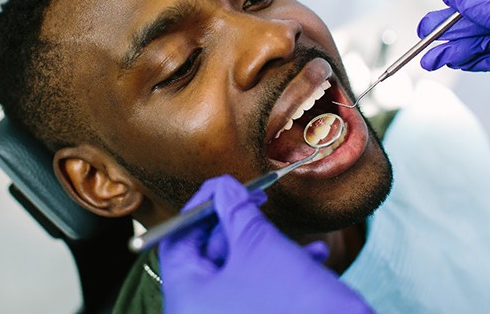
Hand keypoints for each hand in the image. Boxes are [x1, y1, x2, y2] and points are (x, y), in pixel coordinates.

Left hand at [159, 175, 372, 313]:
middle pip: (207, 253)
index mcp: (187, 298)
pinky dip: (280, 268)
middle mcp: (199, 312)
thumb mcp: (259, 245)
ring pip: (237, 268)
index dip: (199, 207)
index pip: (176, 240)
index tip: (223, 188)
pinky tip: (313, 256)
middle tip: (257, 200)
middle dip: (238, 224)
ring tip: (295, 236)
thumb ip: (235, 210)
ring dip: (268, 245)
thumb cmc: (294, 305)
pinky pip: (256, 288)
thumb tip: (224, 188)